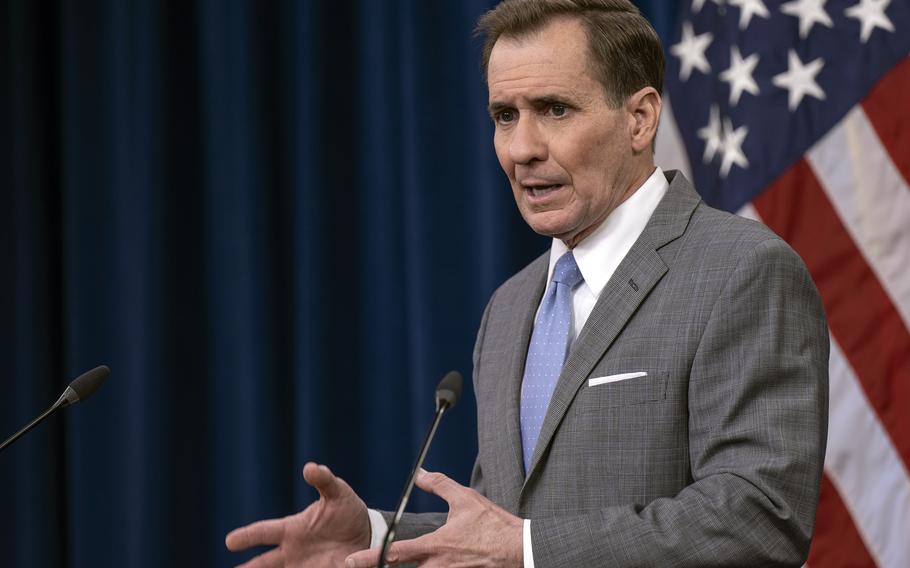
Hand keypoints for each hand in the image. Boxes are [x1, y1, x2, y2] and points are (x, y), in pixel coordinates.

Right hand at [226, 462, 370, 567]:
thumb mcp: (338, 492)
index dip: (247, 536)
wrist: (366, 534)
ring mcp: (302, 566)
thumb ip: (324, 480)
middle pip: (264, 562)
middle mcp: (292, 551)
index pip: (264, 532)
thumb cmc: (346, 511)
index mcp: (292, 529)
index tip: (230, 541)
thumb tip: (310, 467)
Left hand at [345, 469, 522, 567]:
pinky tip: (424, 564)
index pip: (393, 554)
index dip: (368, 558)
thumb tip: (421, 474)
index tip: (351, 561)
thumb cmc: (493, 525)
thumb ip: (440, 485)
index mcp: (434, 547)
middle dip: (383, 567)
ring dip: (410, 567)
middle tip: (366, 563)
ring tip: (392, 562)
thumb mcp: (465, 499)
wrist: (519, 550)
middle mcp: (437, 567)